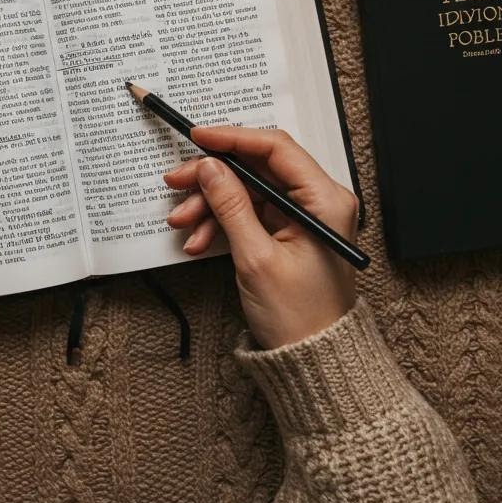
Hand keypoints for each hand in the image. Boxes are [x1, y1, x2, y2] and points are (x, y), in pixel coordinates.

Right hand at [164, 126, 357, 348]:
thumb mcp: (256, 258)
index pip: (275, 148)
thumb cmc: (300, 318)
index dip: (232, 138)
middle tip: (176, 182)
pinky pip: (247, 212)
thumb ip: (231, 205)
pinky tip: (199, 240)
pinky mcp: (286, 231)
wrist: (314, 364)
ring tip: (183, 223)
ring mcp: (301, 216)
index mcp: (324, 200)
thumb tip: (208, 166)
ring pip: (246, 191)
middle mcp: (317, 201)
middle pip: (256, 168)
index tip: (197, 138)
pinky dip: (220, 223)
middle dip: (212, 177)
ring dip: (210, 204)